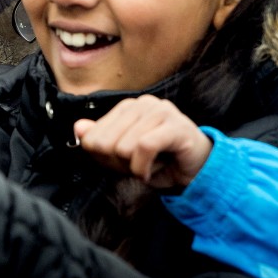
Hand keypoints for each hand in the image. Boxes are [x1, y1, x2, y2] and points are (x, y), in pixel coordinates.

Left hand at [73, 95, 211, 189]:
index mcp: (126, 107)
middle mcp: (142, 103)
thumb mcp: (124, 156)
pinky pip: (144, 147)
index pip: (93, 136)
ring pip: (124, 146)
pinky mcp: (174, 125)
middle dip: (118, 164)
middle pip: (105, 142)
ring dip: (134, 168)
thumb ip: (100, 140)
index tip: (121, 165)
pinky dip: (143, 168)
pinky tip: (150, 173)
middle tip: (137, 167)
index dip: (103, 159)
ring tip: (149, 167)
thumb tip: (78, 128)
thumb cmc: (161, 161)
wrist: (198, 171)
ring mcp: (159, 111)